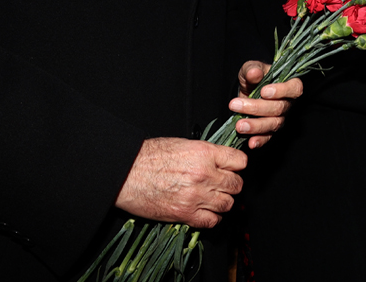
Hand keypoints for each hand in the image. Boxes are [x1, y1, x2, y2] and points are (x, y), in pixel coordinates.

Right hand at [114, 137, 246, 227]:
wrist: (126, 173)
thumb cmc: (149, 156)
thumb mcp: (183, 144)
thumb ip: (206, 154)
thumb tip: (222, 161)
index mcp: (204, 153)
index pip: (240, 161)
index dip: (237, 165)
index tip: (232, 168)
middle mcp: (204, 175)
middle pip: (237, 184)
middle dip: (232, 184)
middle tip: (222, 184)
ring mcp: (196, 196)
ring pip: (228, 204)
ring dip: (223, 201)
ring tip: (212, 197)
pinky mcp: (185, 214)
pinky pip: (212, 221)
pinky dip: (212, 217)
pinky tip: (205, 210)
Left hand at [230, 61, 302, 148]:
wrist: (246, 91)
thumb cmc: (253, 77)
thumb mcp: (250, 69)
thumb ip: (252, 69)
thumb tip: (254, 73)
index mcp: (289, 85)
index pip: (294, 88)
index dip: (282, 91)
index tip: (263, 91)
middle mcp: (287, 103)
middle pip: (279, 108)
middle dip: (257, 108)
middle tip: (235, 105)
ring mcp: (280, 118)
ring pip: (274, 124)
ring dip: (256, 126)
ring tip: (239, 125)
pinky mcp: (270, 130)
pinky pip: (268, 137)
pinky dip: (260, 141)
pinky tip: (250, 142)